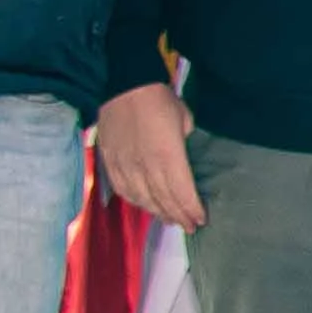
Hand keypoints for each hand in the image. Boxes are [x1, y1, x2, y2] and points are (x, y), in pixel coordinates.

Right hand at [95, 81, 202, 229]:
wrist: (122, 86)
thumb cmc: (159, 99)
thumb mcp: (185, 119)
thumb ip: (186, 144)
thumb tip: (184, 159)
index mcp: (167, 156)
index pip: (181, 192)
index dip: (191, 209)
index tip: (201, 220)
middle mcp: (145, 167)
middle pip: (163, 200)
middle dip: (178, 216)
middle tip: (190, 226)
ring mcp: (125, 166)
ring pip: (142, 199)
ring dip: (158, 213)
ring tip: (171, 221)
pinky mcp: (111, 163)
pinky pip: (123, 190)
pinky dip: (136, 202)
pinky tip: (145, 207)